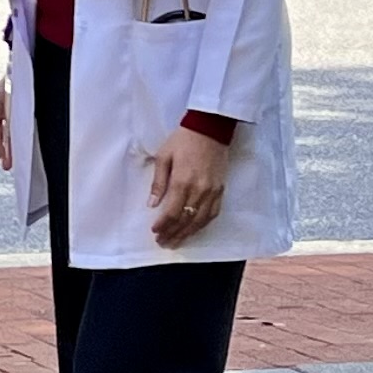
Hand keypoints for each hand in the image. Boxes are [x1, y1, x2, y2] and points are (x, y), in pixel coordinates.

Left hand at [146, 125, 229, 246]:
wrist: (210, 130)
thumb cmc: (183, 140)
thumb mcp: (163, 156)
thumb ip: (158, 182)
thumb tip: (152, 204)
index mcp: (182, 181)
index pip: (171, 212)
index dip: (163, 225)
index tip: (155, 232)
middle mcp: (199, 190)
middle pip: (185, 220)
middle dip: (173, 233)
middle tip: (163, 243)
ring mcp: (212, 192)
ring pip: (199, 221)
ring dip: (187, 233)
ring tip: (176, 242)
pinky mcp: (220, 190)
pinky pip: (213, 214)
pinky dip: (202, 225)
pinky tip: (194, 230)